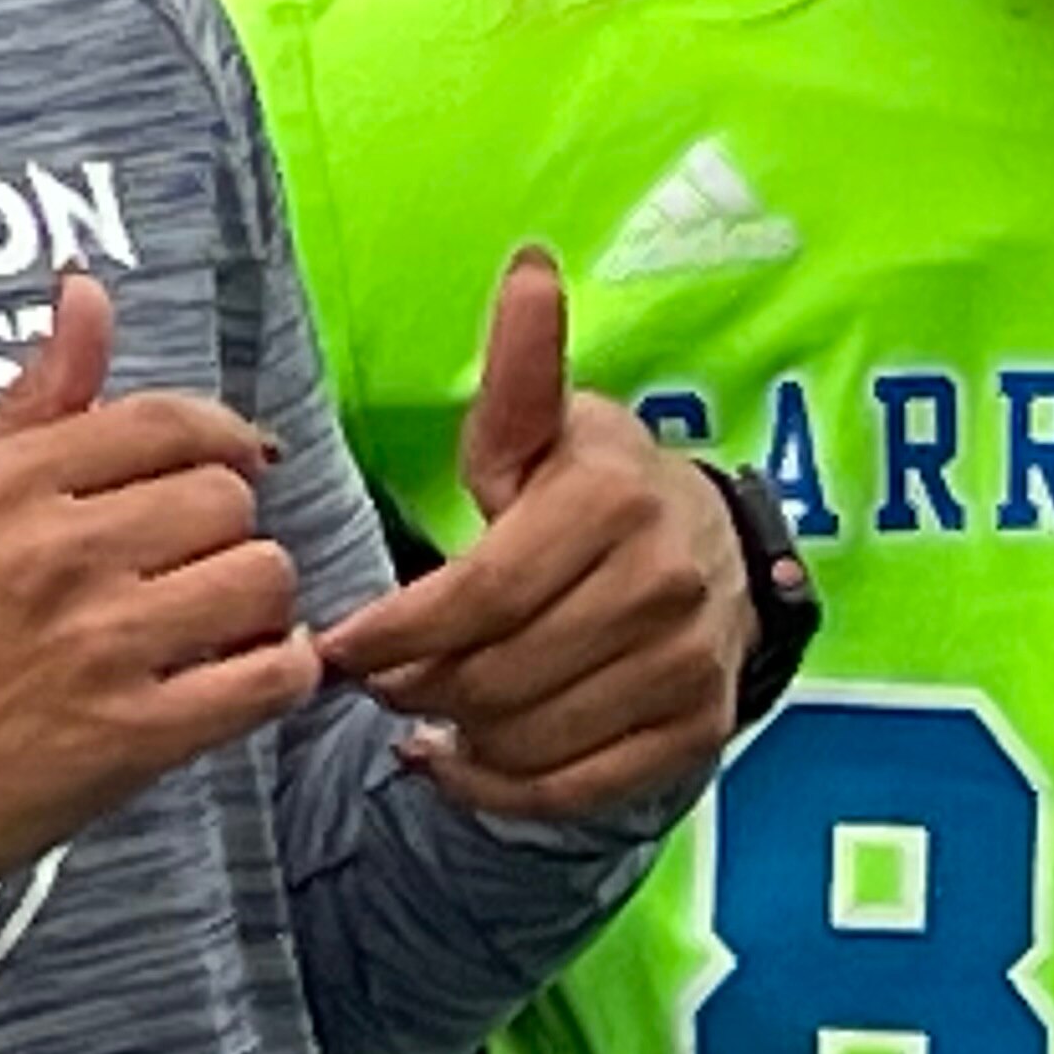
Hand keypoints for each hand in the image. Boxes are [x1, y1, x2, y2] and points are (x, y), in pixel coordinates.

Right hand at [0, 273, 320, 970]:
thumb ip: (27, 405)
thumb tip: (87, 291)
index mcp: (6, 486)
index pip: (167, 422)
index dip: (220, 440)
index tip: (231, 464)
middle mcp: (59, 553)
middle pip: (227, 498)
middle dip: (225, 527)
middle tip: (194, 562)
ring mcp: (101, 646)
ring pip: (261, 577)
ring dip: (255, 600)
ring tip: (216, 620)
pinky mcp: (133, 739)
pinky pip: (269, 677)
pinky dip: (279, 670)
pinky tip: (245, 674)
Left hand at [315, 248, 746, 821]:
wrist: (716, 555)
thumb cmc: (593, 490)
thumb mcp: (544, 431)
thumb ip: (520, 369)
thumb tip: (528, 264)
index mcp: (613, 501)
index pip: (480, 595)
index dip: (395, 633)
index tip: (337, 646)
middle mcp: (663, 585)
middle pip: (497, 674)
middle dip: (413, 686)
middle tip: (371, 680)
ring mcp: (688, 665)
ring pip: (530, 736)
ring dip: (454, 735)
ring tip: (417, 710)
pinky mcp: (697, 731)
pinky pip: (574, 788)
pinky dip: (499, 790)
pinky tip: (457, 760)